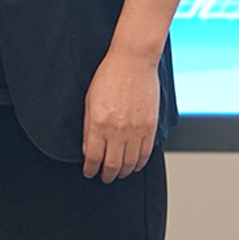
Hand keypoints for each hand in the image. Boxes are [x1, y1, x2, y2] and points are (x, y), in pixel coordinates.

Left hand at [81, 49, 159, 182]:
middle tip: (104, 178)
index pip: (94, 157)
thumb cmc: (109, 76)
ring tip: (118, 173)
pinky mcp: (150, 126)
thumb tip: (88, 149)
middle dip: (107, 175)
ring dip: (123, 171)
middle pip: (112, 164)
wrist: (132, 61)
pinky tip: (134, 165)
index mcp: (99, 123)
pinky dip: (139, 163)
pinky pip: (145, 153)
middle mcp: (118, 130)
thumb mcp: (89, 101)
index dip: (90, 169)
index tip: (89, 172)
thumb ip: (88, 127)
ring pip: (130, 162)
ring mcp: (136, 130)